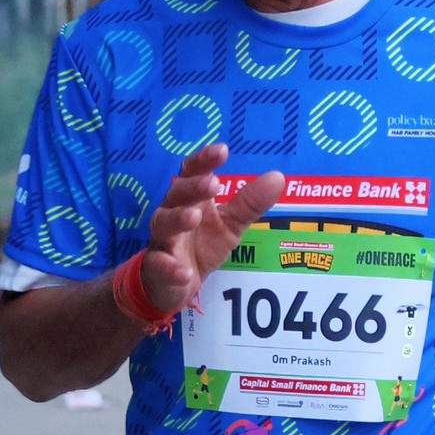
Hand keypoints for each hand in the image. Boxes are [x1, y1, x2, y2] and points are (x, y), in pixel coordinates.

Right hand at [131, 144, 281, 316]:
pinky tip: (185, 273)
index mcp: (191, 198)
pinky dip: (171, 269)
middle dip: (192, 187)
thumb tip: (278, 176)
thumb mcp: (231, 224)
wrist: (175, 284)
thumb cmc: (202, 246)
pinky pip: (160, 266)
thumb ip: (250, 203)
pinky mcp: (157, 267)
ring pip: (163, 224)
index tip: (222, 150)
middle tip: (212, 184)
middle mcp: (172, 213)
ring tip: (193, 217)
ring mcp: (163, 240)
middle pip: (177, 194)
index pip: (193, 172)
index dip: (204, 160)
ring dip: (177, 219)